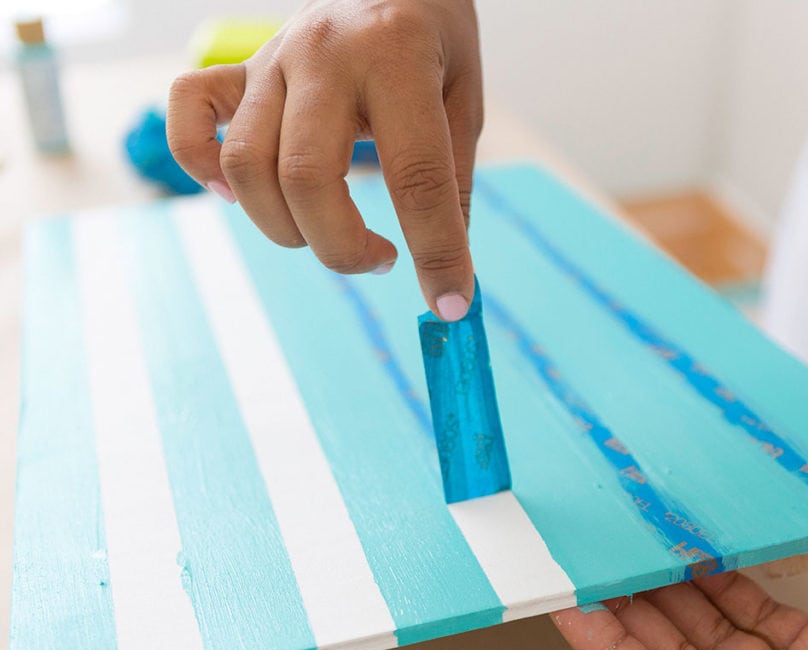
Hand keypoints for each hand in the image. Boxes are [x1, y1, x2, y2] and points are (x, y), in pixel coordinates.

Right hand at [167, 0, 482, 320]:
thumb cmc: (434, 35)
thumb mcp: (464, 98)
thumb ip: (452, 181)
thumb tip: (447, 274)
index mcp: (398, 56)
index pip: (416, 174)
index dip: (437, 251)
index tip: (451, 303)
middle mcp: (324, 54)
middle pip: (306, 177)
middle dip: (342, 247)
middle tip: (382, 260)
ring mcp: (272, 59)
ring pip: (246, 164)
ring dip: (285, 227)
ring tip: (333, 235)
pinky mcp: (240, 67)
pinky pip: (190, 115)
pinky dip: (200, 165)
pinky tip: (241, 196)